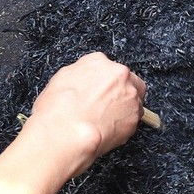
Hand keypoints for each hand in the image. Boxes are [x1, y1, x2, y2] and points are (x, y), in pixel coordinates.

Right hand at [25, 52, 146, 176]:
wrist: (67, 131)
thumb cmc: (58, 109)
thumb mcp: (60, 79)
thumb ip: (79, 75)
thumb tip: (83, 81)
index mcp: (98, 62)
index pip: (107, 68)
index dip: (104, 82)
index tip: (101, 91)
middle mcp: (119, 74)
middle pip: (128, 80)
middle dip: (121, 92)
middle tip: (108, 106)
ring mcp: (130, 95)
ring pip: (134, 100)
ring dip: (124, 109)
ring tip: (106, 121)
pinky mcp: (135, 117)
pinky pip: (133, 120)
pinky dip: (124, 125)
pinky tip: (108, 130)